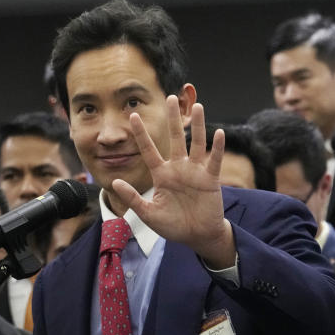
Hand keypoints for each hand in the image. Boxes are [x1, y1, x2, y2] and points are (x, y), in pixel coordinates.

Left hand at [111, 97, 236, 268]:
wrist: (197, 236)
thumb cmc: (173, 226)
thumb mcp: (148, 214)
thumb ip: (133, 198)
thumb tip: (115, 182)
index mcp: (162, 175)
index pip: (149, 150)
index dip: (141, 134)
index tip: (132, 115)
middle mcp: (178, 169)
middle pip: (175, 139)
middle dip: (172, 119)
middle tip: (170, 97)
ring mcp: (195, 172)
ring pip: (196, 144)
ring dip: (198, 126)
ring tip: (197, 106)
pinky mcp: (210, 180)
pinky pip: (214, 161)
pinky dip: (217, 148)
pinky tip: (219, 133)